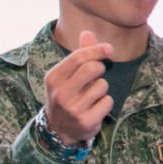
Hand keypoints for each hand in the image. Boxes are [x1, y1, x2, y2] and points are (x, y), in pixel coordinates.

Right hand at [42, 31, 113, 145]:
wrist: (58, 130)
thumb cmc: (65, 96)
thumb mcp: (65, 76)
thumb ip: (78, 55)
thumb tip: (87, 33)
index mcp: (53, 78)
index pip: (78, 57)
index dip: (97, 50)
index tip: (109, 49)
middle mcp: (60, 93)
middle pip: (92, 68)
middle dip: (100, 69)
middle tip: (96, 76)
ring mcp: (72, 109)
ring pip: (102, 86)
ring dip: (102, 89)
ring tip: (91, 97)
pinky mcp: (85, 121)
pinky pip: (107, 102)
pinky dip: (105, 103)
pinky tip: (94, 108)